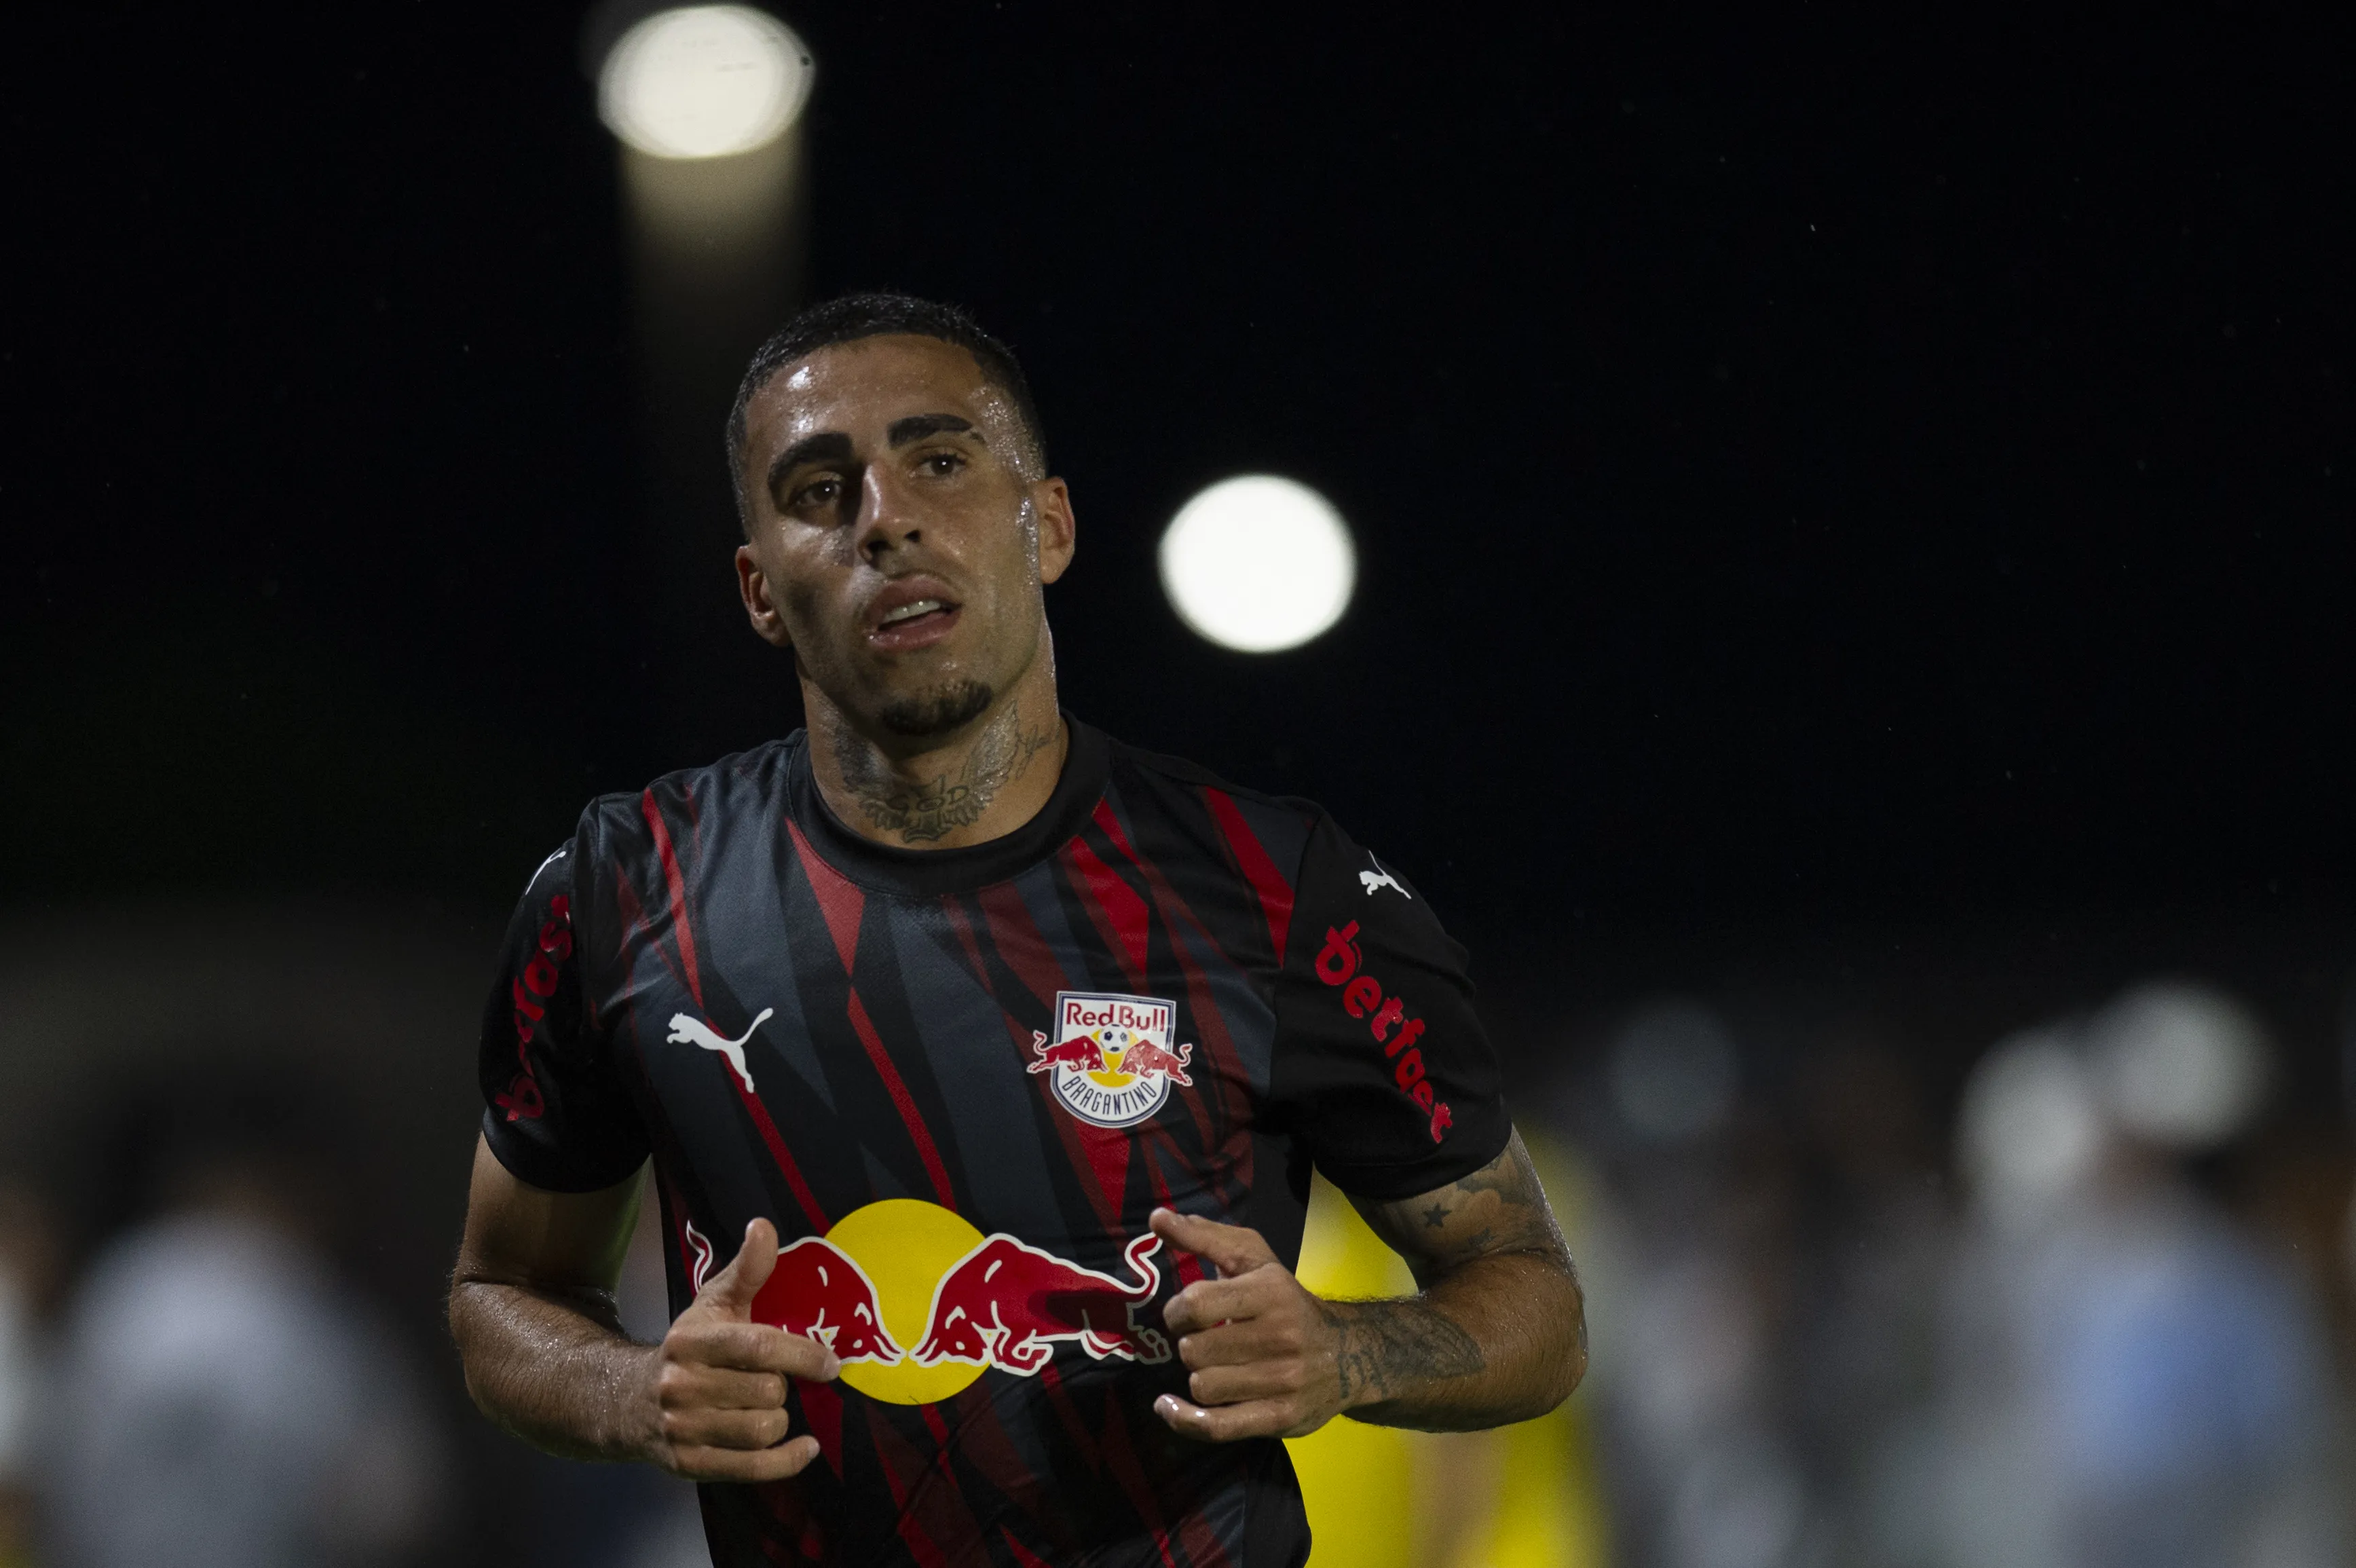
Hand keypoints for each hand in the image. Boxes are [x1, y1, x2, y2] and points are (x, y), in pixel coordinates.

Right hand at [632, 1218, 838, 1481]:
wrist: (627, 1401)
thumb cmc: (687, 1348)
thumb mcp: (713, 1304)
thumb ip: (746, 1270)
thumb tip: (763, 1226)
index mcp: (693, 1341)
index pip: (758, 1347)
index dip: (802, 1355)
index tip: (831, 1363)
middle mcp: (682, 1385)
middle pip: (767, 1392)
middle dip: (781, 1387)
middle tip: (770, 1381)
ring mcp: (683, 1428)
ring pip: (762, 1430)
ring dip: (779, 1420)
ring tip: (767, 1407)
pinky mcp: (688, 1464)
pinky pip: (752, 1469)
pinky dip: (787, 1461)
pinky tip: (805, 1448)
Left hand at [1147, 1207, 1346, 1441]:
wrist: (1349, 1354)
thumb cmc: (1287, 1301)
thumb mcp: (1254, 1259)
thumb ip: (1204, 1237)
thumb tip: (1157, 1219)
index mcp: (1270, 1292)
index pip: (1195, 1304)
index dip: (1178, 1311)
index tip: (1188, 1314)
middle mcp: (1280, 1336)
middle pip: (1193, 1350)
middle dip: (1190, 1345)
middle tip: (1207, 1341)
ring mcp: (1283, 1381)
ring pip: (1203, 1386)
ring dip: (1199, 1377)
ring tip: (1216, 1367)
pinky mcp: (1280, 1418)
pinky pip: (1216, 1426)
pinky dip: (1184, 1419)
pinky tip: (1170, 1406)